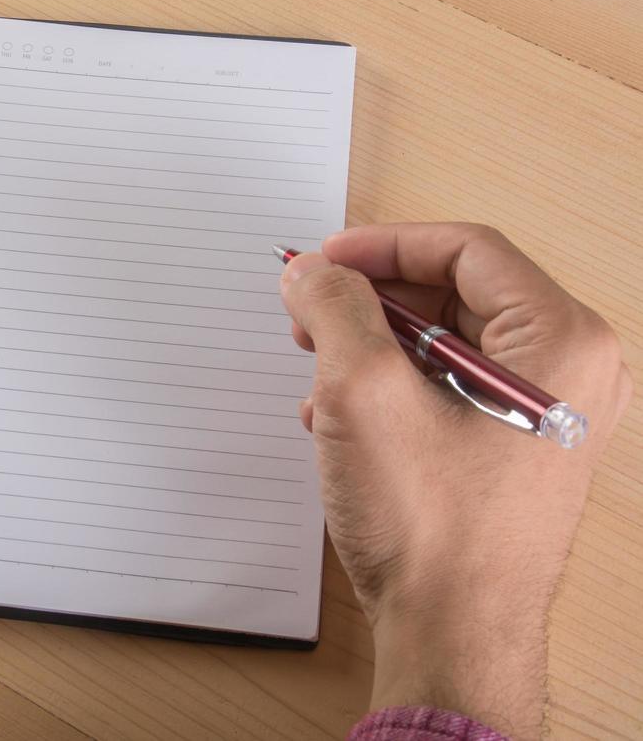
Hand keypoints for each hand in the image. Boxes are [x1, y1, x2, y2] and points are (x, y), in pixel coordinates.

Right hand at [281, 223, 630, 738]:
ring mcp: (548, 418)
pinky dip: (390, 391)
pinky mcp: (517, 454)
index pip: (467, 250)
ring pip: (447, 345)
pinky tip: (336, 420)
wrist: (453, 635)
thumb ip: (334, 308)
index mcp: (562, 343)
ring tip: (316, 374)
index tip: (325, 261)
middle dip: (371, 300)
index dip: (383, 246)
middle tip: (310, 311)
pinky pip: (450, 391)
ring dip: (371, 348)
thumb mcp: (362, 390)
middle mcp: (571, 375)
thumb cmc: (433, 530)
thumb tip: (314, 272)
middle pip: (457, 295)